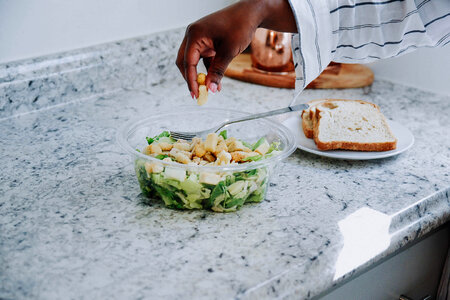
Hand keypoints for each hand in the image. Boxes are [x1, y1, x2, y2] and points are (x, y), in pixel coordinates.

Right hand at [176, 0, 296, 98]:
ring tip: (209, 90)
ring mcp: (199, 38)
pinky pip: (203, 59)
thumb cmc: (239, 27)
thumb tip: (210, 88)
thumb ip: (218, 71)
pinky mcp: (206, 41)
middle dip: (191, 78)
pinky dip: (208, 70)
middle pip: (185, 62)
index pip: (187, 62)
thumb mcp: (228, 52)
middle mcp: (193, 35)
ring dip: (200, 75)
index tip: (196, 94)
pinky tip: (216, 82)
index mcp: (195, 35)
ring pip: (193, 61)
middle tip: (198, 94)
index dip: (191, 80)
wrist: (250, 13)